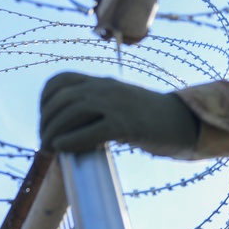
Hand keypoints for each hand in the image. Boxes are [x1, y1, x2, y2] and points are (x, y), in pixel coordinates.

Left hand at [38, 72, 198, 154]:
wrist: (185, 122)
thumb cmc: (150, 120)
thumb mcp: (120, 105)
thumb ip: (97, 109)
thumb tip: (67, 131)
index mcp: (103, 82)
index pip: (61, 80)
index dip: (45, 100)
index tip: (44, 120)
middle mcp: (107, 88)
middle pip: (63, 98)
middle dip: (46, 121)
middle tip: (43, 143)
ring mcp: (117, 104)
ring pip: (73, 111)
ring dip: (53, 132)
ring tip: (48, 149)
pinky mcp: (127, 124)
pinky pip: (92, 130)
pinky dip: (71, 139)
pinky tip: (62, 148)